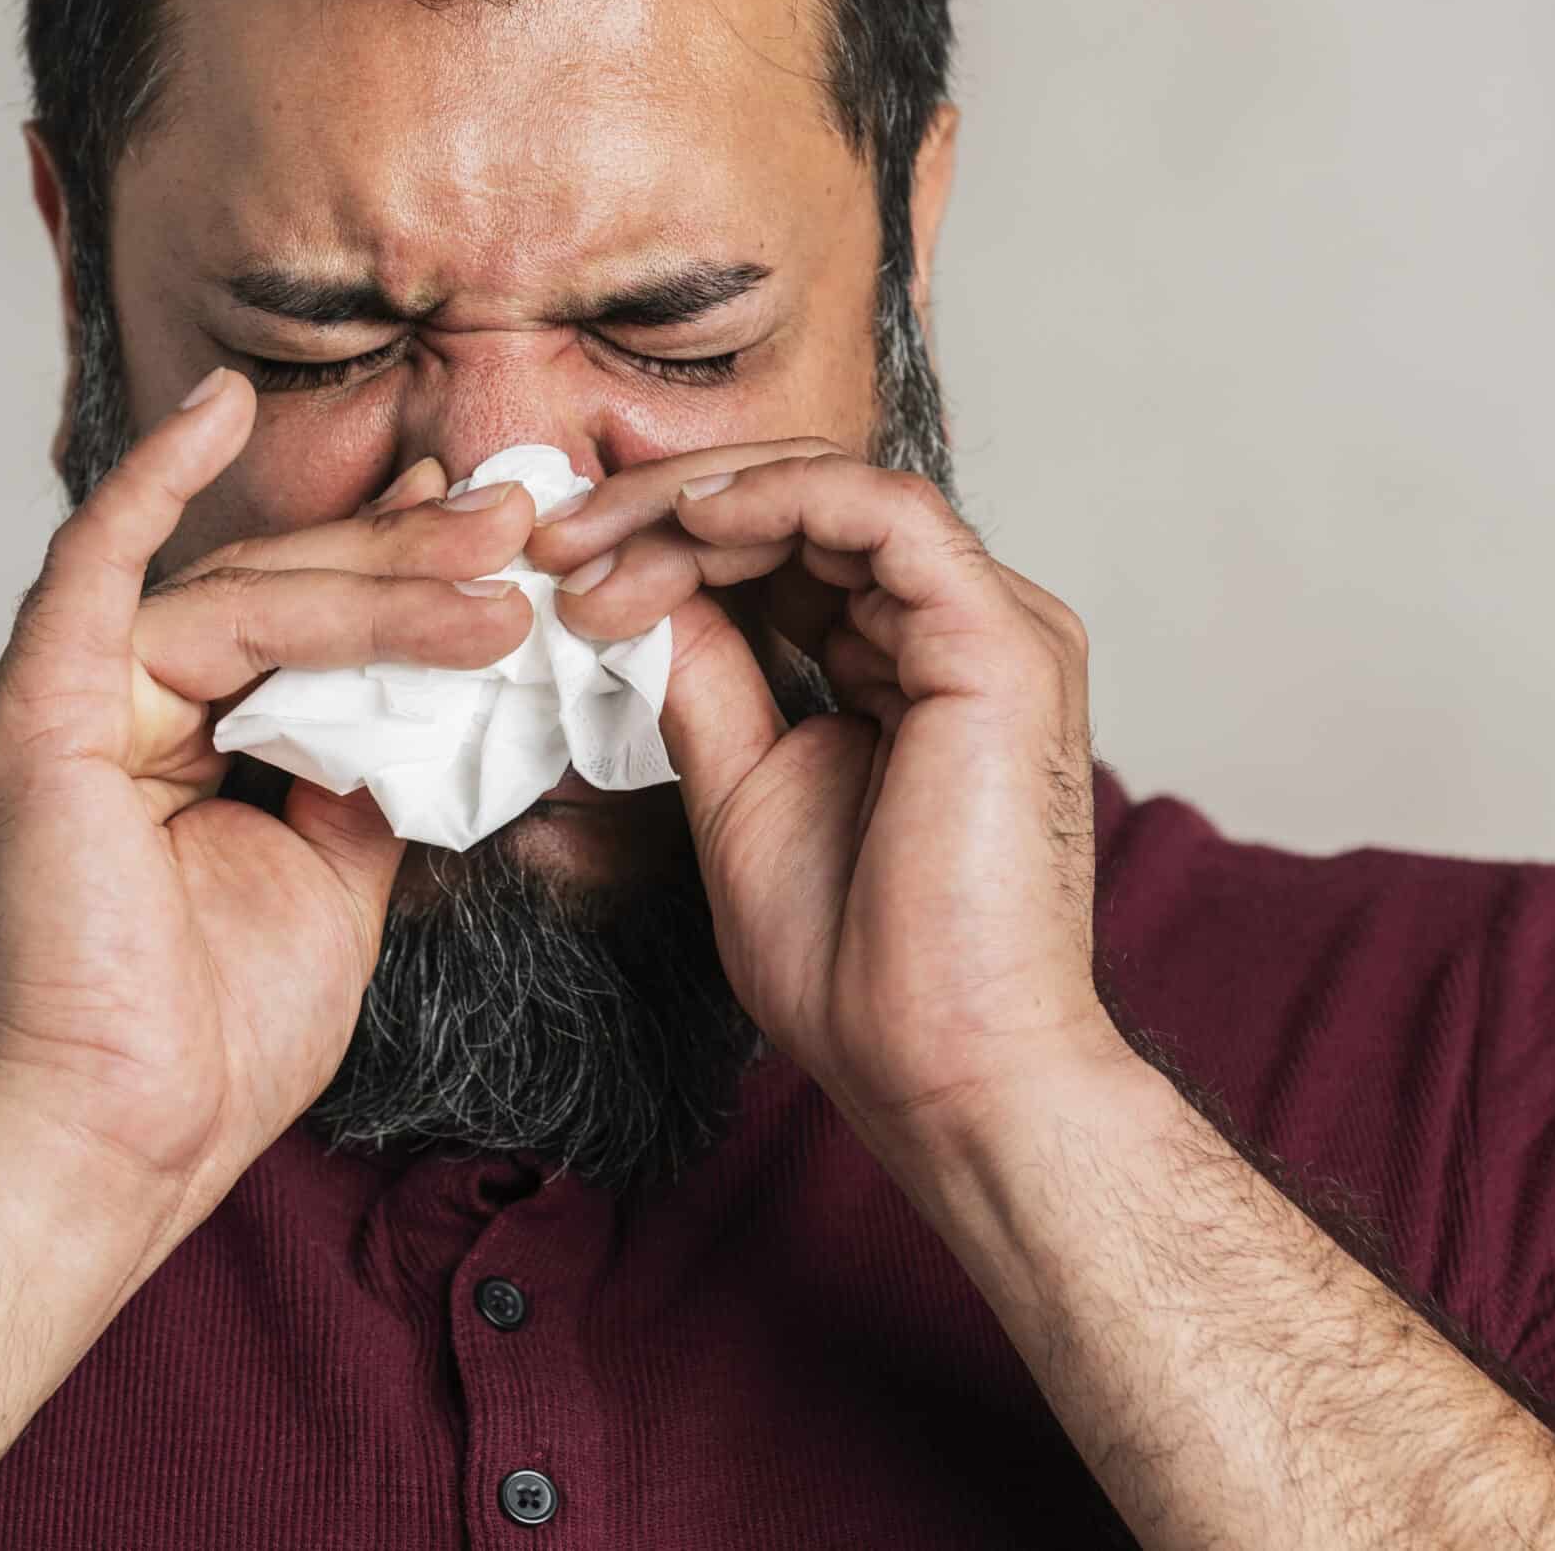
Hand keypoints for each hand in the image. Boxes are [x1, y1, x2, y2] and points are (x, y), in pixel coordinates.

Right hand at [0, 369, 537, 1222]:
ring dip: (373, 574)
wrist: (123, 1142)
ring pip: (239, 595)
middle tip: (516, 521)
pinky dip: (158, 479)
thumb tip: (427, 696)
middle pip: (276, 594)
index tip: (488, 530)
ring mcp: (61, 696)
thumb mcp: (329, 876)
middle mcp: (102, 700)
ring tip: (490, 559)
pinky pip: (98, 564)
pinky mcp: (34, 709)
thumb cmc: (209, 1041)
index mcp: (159, 740)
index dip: (392, 572)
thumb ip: (359, 769)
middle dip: (406, 559)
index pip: (291, 626)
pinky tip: (227, 406)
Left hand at [527, 442, 1121, 1144]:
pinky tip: (686, 527)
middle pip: (805, 503)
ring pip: (836, 491)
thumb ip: (704, 680)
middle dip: (663, 506)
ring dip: (697, 503)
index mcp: (911, 664)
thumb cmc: (860, 966)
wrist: (940, 1065)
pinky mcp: (1001, 642)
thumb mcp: (740, 788)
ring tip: (594, 547)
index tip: (556, 569)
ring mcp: (993, 627)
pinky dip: (777, 499)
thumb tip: (638, 595)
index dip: (667, 538)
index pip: (788, 548)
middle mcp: (961, 629)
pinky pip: (883, 514)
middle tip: (553, 536)